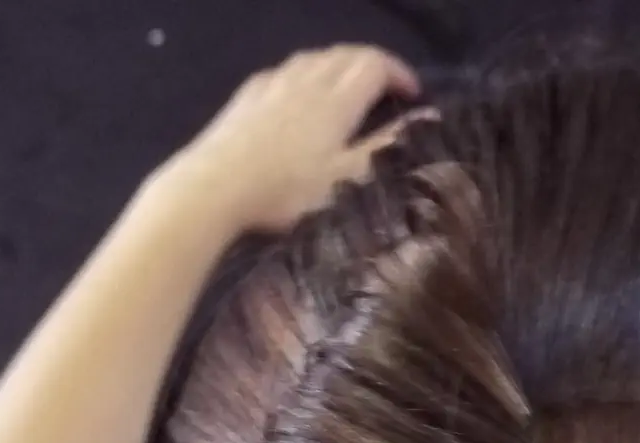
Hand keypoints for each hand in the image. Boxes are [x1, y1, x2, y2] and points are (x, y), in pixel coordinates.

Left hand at [157, 45, 421, 234]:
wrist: (212, 188)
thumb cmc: (286, 190)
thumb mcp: (346, 176)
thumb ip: (387, 146)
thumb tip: (426, 118)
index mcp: (337, 98)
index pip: (376, 64)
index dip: (399, 73)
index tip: (413, 96)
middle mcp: (308, 79)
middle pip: (347, 54)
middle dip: (373, 66)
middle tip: (387, 91)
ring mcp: (274, 83)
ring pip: (315, 58)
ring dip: (340, 66)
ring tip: (350, 90)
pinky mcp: (247, 95)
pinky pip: (286, 70)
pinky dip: (307, 74)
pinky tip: (301, 93)